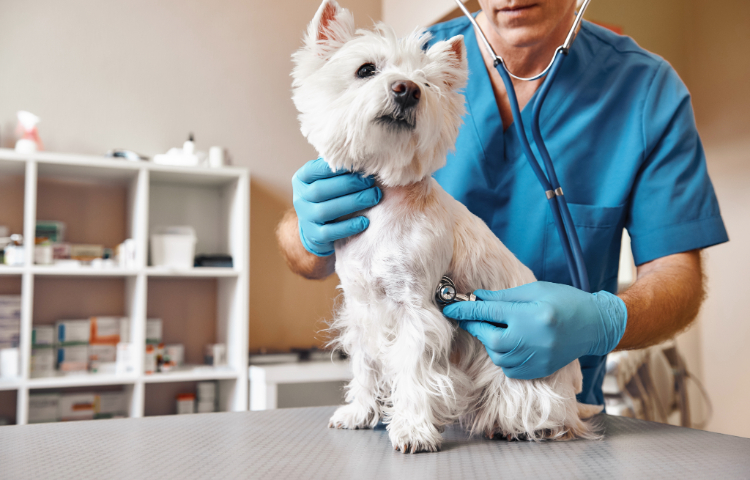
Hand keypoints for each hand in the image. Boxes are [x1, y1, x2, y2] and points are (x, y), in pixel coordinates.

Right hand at [293, 158, 381, 255]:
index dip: (335, 167)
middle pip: (320, 190)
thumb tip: (363, 157)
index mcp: (302, 179)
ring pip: (325, 210)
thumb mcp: (327, 180)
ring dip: (352, 203)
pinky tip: (364, 221)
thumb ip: (338, 170)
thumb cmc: (329, 197)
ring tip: (373, 198)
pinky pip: (329, 232)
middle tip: (370, 182)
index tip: (358, 164)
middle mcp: (300, 198)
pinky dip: (348, 226)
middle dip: (348, 184)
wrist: (317, 228)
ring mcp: (305, 218)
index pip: (315, 170)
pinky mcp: (314, 236)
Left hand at [443, 281, 626, 379]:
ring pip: (498, 355)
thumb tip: (476, 298)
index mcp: (530, 315)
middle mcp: (532, 340)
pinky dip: (503, 356)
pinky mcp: (538, 371)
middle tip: (474, 317)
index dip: (466, 309)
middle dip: (478, 327)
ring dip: (491, 341)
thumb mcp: (534, 290)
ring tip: (499, 328)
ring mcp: (536, 358)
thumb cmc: (564, 301)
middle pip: (490, 338)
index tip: (449, 307)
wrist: (594, 324)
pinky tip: (511, 342)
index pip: (489, 313)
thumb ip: (504, 297)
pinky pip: (509, 368)